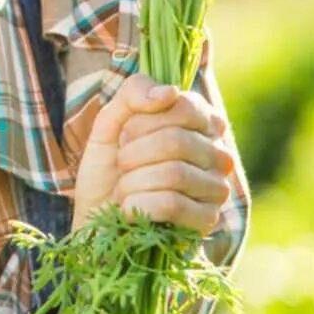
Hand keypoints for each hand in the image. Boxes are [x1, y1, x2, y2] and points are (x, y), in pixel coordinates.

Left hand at [71, 73, 234, 233]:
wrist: (95, 218)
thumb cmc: (108, 169)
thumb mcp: (110, 123)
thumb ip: (134, 94)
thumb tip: (169, 93)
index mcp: (201, 123)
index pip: (183, 105)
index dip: (141, 122)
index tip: (126, 135)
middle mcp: (218, 153)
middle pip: (175, 141)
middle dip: (131, 155)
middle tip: (122, 167)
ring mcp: (217, 188)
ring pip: (174, 174)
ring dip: (131, 183)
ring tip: (125, 190)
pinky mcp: (207, 221)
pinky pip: (172, 204)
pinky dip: (137, 206)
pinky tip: (130, 211)